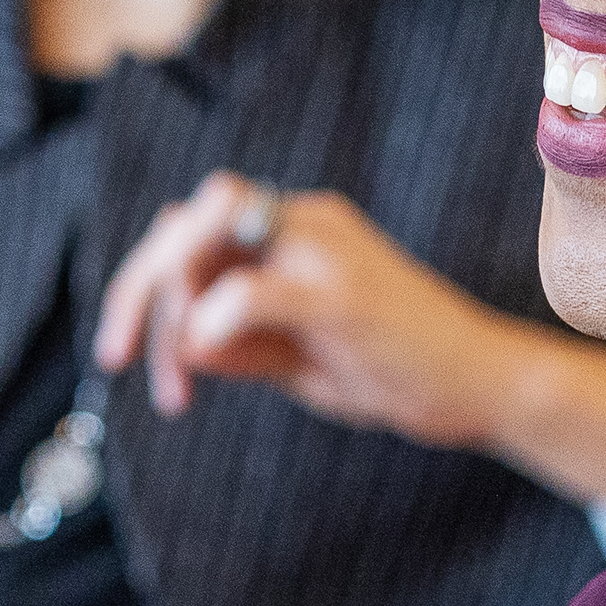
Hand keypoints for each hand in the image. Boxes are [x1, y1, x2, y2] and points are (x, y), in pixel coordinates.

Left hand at [87, 171, 605, 521]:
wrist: (485, 387)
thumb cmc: (395, 372)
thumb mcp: (298, 358)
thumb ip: (240, 343)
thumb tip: (180, 342)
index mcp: (296, 227)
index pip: (189, 228)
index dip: (143, 288)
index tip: (126, 357)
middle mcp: (307, 220)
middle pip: (185, 218)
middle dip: (137, 288)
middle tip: (120, 360)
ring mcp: (327, 249)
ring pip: (207, 229)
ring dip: (171, 301)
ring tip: (179, 375)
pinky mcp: (344, 295)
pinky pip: (250, 289)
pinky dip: (212, 322)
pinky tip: (209, 363)